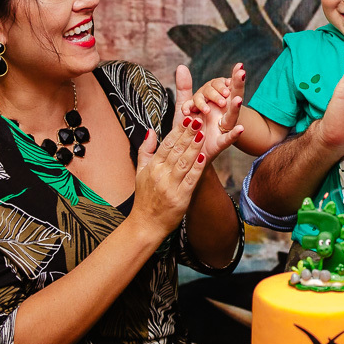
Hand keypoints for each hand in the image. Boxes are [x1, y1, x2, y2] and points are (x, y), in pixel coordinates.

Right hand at [131, 120, 208, 241]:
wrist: (146, 225)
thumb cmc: (145, 198)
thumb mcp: (139, 172)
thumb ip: (145, 150)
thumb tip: (151, 131)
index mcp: (152, 167)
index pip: (166, 144)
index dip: (178, 131)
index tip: (187, 118)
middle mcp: (160, 175)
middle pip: (176, 151)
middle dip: (188, 134)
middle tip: (198, 119)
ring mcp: (170, 186)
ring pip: (184, 162)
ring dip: (194, 147)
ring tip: (202, 133)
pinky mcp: (181, 198)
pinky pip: (191, 180)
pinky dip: (197, 167)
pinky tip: (204, 156)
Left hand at [176, 65, 243, 158]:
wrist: (186, 154)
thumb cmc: (188, 129)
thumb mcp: (185, 105)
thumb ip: (185, 88)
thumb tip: (181, 66)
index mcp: (215, 104)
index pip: (223, 88)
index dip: (230, 79)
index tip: (239, 66)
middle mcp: (222, 114)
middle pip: (231, 97)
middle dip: (237, 84)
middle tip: (241, 72)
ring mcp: (222, 128)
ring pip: (232, 115)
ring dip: (235, 107)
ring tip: (239, 98)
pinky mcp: (219, 143)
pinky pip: (228, 138)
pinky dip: (234, 134)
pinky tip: (241, 128)